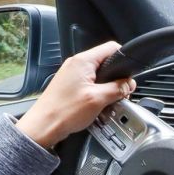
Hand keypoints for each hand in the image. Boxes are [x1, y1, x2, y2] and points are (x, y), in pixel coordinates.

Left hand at [16, 42, 136, 148]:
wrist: (43, 126)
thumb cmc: (63, 111)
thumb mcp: (98, 99)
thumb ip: (117, 89)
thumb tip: (130, 84)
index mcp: (83, 61)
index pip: (111, 48)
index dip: (124, 59)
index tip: (129, 75)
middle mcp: (76, 64)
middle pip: (105, 63)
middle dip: (116, 78)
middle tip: (119, 94)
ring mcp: (72, 75)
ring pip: (98, 75)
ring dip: (106, 88)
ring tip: (107, 102)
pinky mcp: (70, 86)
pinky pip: (89, 84)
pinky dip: (96, 93)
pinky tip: (97, 106)